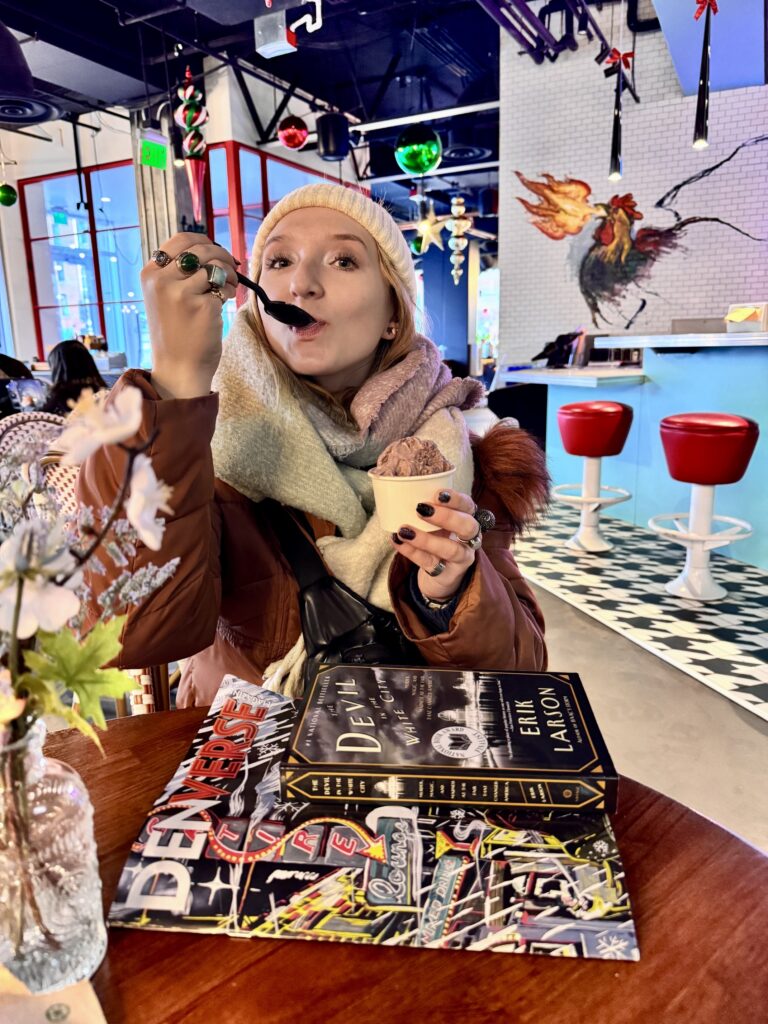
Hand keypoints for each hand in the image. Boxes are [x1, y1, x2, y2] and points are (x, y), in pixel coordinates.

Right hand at [141, 234, 238, 398]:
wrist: (178, 367)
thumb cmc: (175, 332)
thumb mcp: (163, 296)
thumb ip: (177, 272)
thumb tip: (208, 247)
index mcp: (150, 274)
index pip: (181, 239)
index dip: (203, 242)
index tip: (214, 253)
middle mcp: (162, 280)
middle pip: (202, 249)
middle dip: (222, 256)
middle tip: (230, 268)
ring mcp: (182, 293)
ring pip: (216, 265)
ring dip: (229, 274)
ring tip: (227, 287)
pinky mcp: (203, 306)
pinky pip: (225, 286)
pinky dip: (230, 292)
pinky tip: (225, 303)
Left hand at [390, 488, 480, 600]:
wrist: (441, 575)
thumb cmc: (439, 540)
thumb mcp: (438, 524)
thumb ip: (428, 511)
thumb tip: (400, 495)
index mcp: (467, 519)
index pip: (468, 506)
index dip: (456, 499)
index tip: (438, 494)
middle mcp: (469, 539)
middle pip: (468, 526)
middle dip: (446, 517)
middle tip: (421, 509)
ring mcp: (461, 559)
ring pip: (451, 549)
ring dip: (426, 539)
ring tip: (404, 531)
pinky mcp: (448, 575)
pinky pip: (430, 563)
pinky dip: (412, 552)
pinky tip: (398, 542)